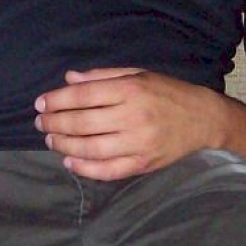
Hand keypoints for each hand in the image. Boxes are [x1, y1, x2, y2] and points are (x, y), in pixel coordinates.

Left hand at [33, 68, 225, 179]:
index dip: (57, 100)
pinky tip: (70, 163)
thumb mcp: (138, 75)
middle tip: (41, 124)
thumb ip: (102, 77)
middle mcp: (133, 116)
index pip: (83, 95)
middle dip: (55, 123)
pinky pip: (108, 170)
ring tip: (51, 141)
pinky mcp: (143, 163)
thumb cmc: (168, 93)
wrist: (204, 118)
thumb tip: (68, 80)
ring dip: (65, 146)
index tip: (40, 104)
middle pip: (82, 122)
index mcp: (131, 89)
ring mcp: (138, 143)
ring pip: (90, 148)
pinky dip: (85, 169)